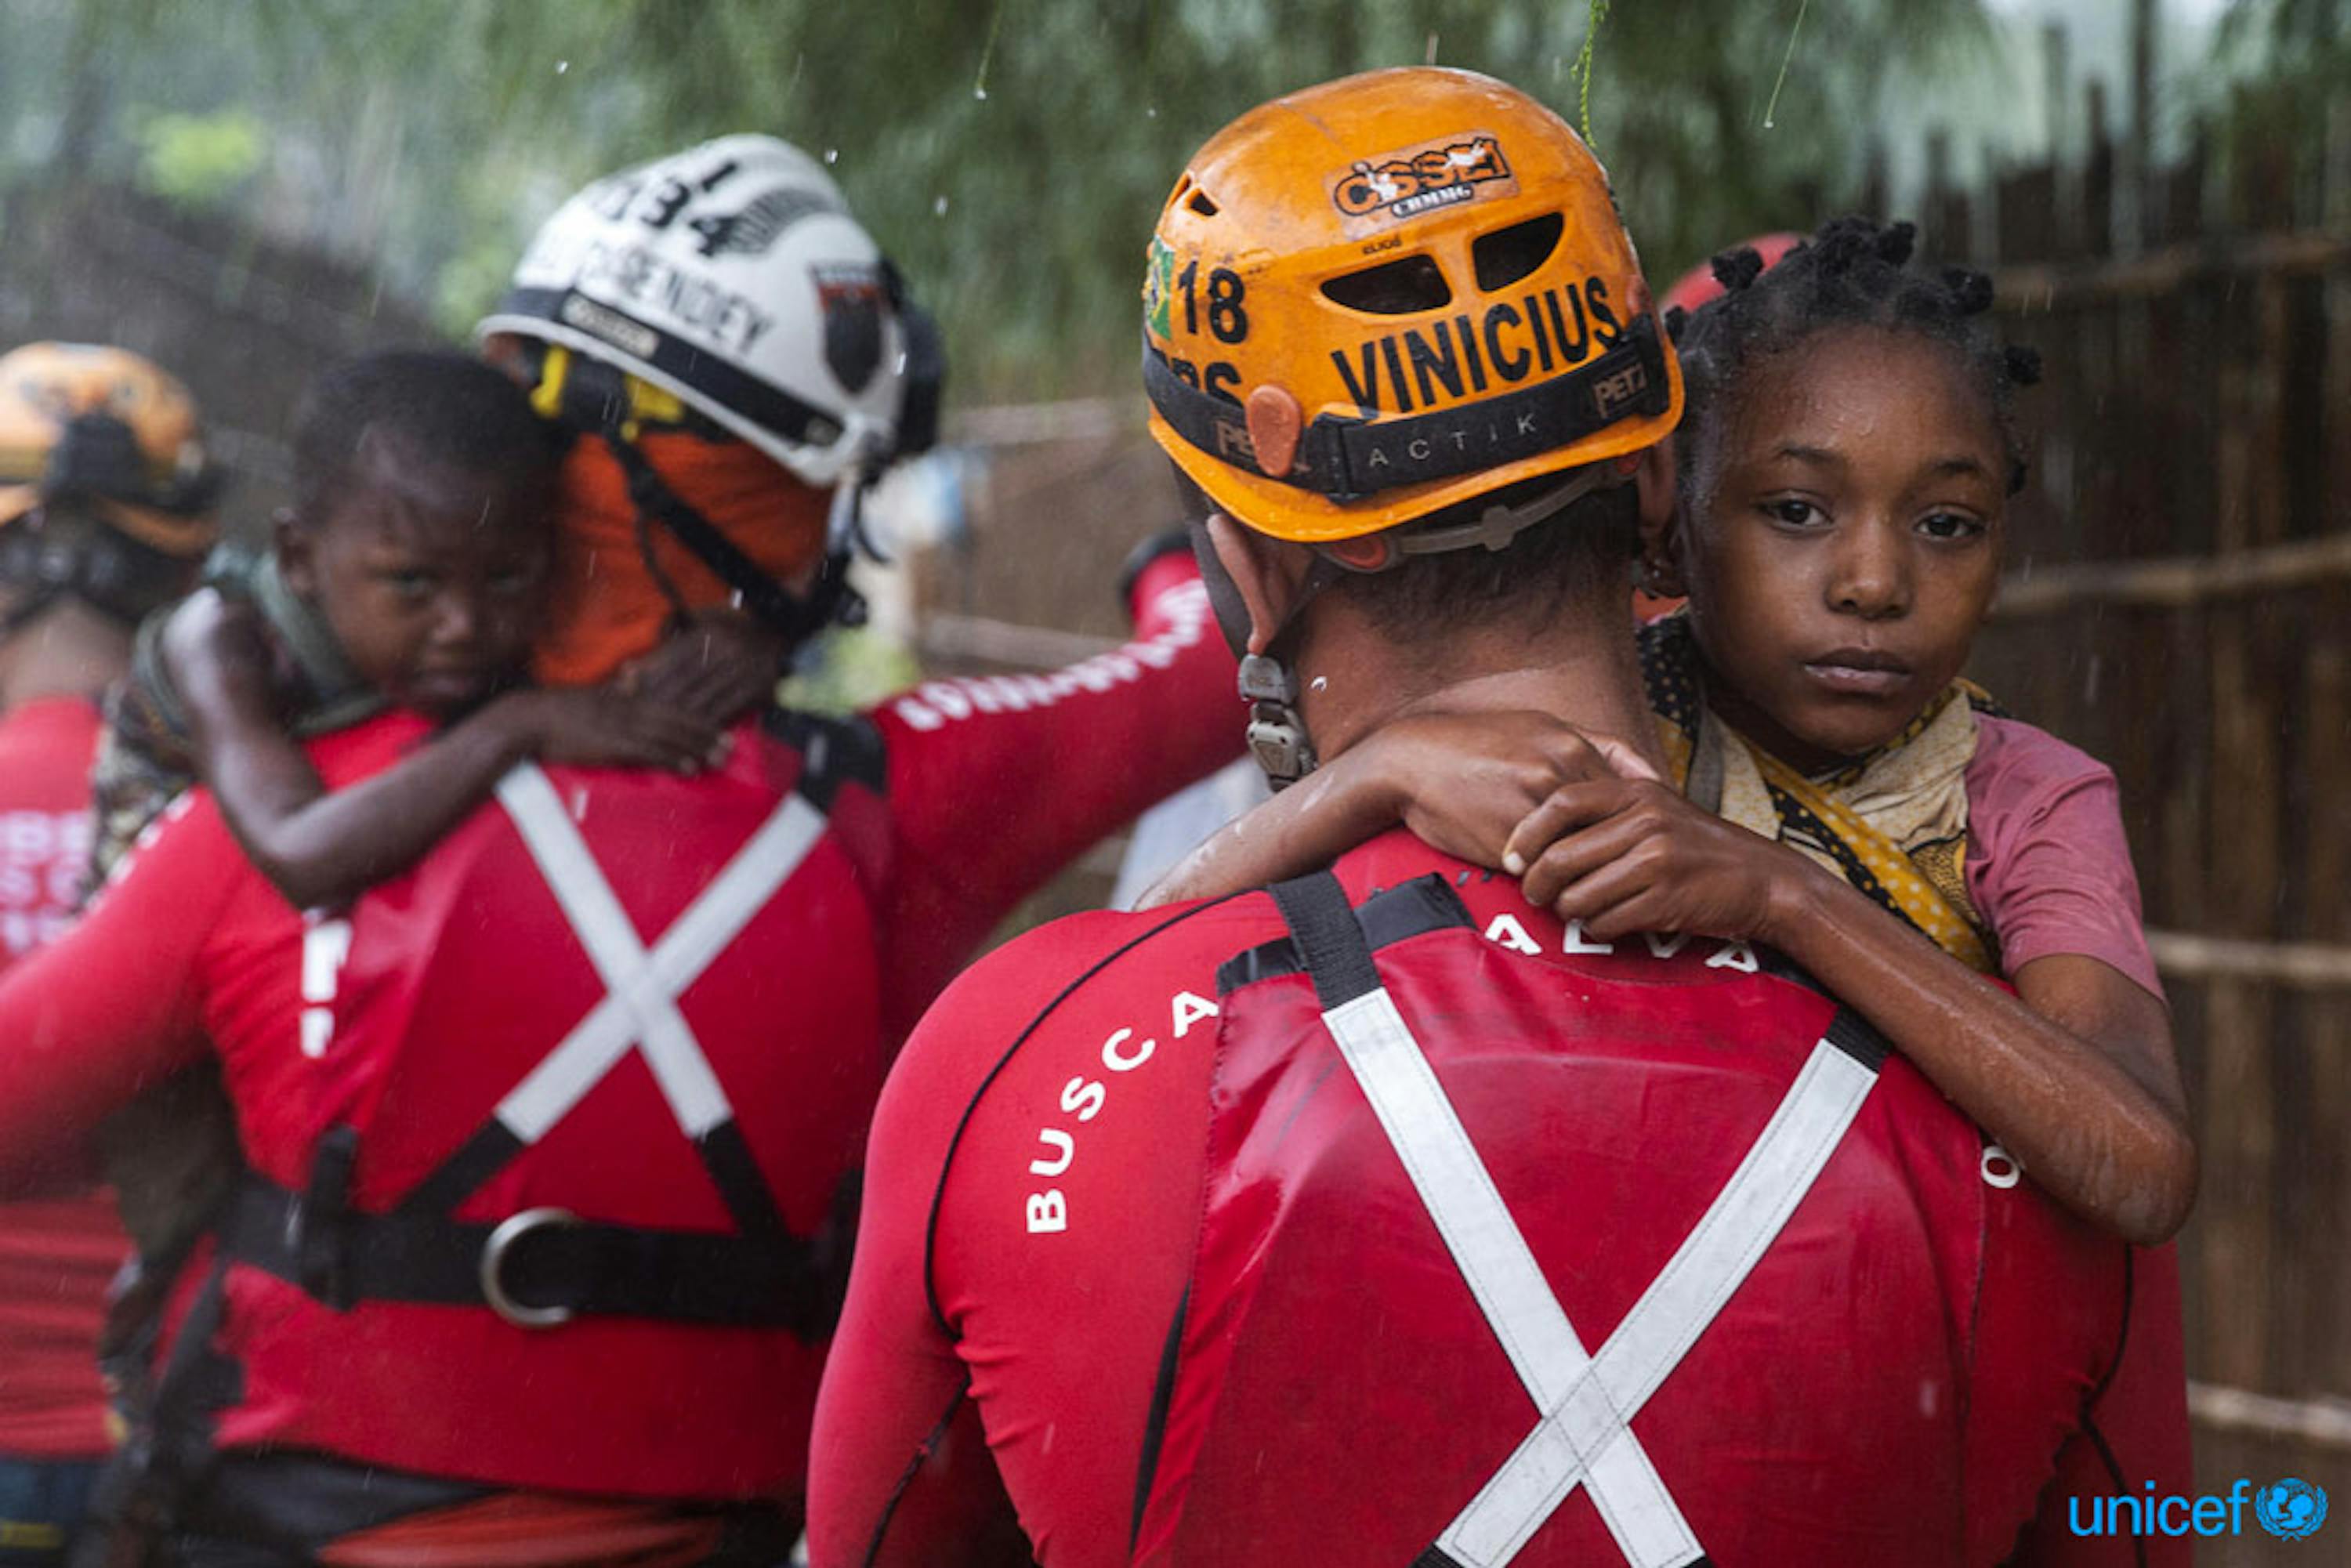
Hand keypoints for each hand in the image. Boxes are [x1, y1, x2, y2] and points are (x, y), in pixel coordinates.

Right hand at [495, 686, 728, 773]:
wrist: (527, 720)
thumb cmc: (555, 713)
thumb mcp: (591, 696)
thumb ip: (616, 691)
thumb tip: (633, 678)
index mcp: (625, 697)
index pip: (669, 704)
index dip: (696, 715)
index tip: (719, 723)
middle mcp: (629, 707)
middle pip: (677, 719)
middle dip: (706, 732)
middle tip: (731, 745)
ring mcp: (621, 725)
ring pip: (670, 735)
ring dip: (698, 747)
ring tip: (721, 758)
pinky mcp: (612, 744)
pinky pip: (650, 752)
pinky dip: (673, 759)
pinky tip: (690, 767)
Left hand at [619, 609, 785, 728]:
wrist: (780, 631)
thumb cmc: (734, 626)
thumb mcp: (704, 619)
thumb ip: (670, 636)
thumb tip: (630, 667)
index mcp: (709, 633)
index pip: (670, 658)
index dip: (647, 676)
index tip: (625, 692)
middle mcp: (725, 650)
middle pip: (683, 681)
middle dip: (657, 702)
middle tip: (634, 719)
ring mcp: (742, 670)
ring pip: (703, 700)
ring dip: (679, 720)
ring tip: (656, 735)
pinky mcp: (757, 689)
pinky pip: (726, 712)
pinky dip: (706, 727)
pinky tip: (690, 739)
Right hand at [1367, 710, 1658, 868]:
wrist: (1410, 762)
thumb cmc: (1476, 745)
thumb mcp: (1540, 727)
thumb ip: (1598, 747)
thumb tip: (1650, 774)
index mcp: (1570, 748)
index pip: (1630, 797)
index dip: (1633, 825)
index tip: (1636, 840)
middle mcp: (1556, 777)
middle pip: (1612, 829)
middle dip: (1616, 852)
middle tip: (1617, 869)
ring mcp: (1531, 813)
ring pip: (1582, 857)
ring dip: (1583, 874)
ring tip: (1579, 882)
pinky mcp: (1506, 847)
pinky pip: (1545, 876)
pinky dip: (1549, 884)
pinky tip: (1543, 883)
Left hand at [1505, 777, 1814, 942]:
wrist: (1763, 879)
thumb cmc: (1698, 848)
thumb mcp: (1659, 810)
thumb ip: (1608, 811)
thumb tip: (1539, 835)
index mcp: (1637, 793)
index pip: (1561, 803)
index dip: (1526, 833)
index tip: (1510, 857)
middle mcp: (1645, 822)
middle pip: (1559, 856)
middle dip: (1536, 883)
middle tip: (1534, 894)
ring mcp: (1656, 861)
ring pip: (1577, 896)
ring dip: (1569, 911)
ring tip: (1579, 909)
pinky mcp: (1665, 901)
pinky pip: (1604, 923)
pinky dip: (1598, 928)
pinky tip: (1610, 922)